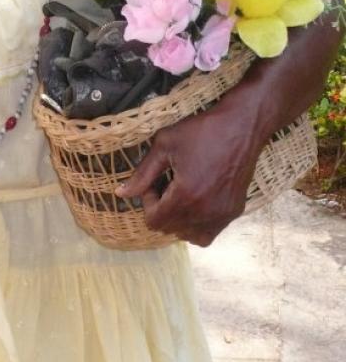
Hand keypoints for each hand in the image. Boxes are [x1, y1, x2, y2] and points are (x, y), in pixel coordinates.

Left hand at [115, 106, 261, 246]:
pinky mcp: (234, 212)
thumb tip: (121, 193)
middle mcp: (205, 211)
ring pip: (187, 235)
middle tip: (167, 184)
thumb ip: (142, 174)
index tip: (154, 183)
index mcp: (186, 196)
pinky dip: (197, 224)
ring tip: (182, 193)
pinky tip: (197, 202)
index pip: (153, 221)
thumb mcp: (165, 145)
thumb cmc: (202, 131)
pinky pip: (208, 234)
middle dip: (161, 208)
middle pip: (168, 228)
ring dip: (178, 219)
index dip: (147, 202)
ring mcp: (222, 214)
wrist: (241, 126)